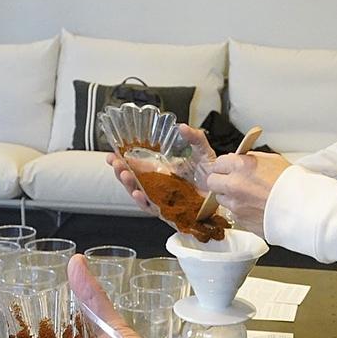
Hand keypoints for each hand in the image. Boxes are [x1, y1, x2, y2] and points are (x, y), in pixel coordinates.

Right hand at [105, 124, 219, 216]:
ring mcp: (162, 198)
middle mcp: (158, 185)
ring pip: (138, 192)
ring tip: (123, 174)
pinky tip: (138, 193)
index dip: (124, 159)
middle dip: (120, 170)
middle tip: (114, 162)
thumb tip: (181, 126)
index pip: (137, 164)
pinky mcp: (168, 211)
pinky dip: (143, 202)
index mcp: (162, 171)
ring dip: (128, 184)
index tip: (114, 152)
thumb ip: (195, 138)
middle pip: (133, 179)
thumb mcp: (204, 152)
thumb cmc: (211, 178)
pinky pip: (152, 208)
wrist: (223, 196)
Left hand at [205, 149, 291, 235]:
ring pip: (221, 199)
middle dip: (220, 180)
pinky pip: (233, 213)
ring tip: (248, 196)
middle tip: (232, 181)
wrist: (303, 209)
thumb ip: (251, 159)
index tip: (228, 168)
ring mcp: (235, 205)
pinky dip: (240, 210)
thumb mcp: (273, 160)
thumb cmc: (292, 185)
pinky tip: (254, 207)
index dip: (224, 166)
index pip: (218, 163)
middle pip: (212, 181)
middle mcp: (233, 185)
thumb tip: (241, 159)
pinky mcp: (240, 220)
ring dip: (229, 197)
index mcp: (240, 166)